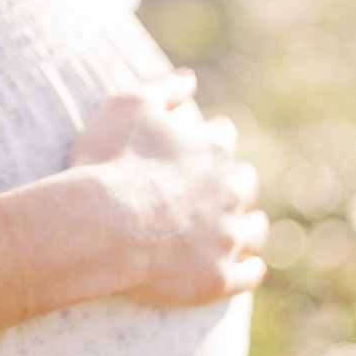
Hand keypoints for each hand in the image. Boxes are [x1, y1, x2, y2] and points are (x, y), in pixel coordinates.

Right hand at [68, 70, 267, 306]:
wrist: (101, 224)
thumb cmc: (110, 161)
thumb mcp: (129, 106)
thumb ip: (163, 87)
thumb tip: (189, 77)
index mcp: (213, 148)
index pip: (223, 136)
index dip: (209, 138)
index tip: (198, 144)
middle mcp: (230, 192)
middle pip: (245, 183)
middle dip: (235, 181)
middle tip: (222, 187)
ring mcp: (227, 238)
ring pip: (254, 230)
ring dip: (251, 225)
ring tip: (246, 226)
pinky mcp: (218, 278)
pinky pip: (248, 275)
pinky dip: (252, 270)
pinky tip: (253, 268)